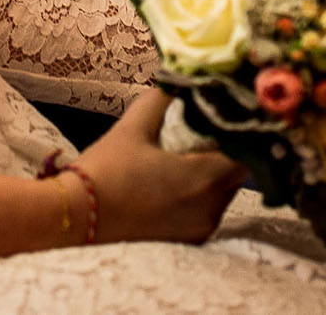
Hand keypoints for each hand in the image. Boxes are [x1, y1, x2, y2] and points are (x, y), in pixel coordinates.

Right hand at [76, 90, 243, 244]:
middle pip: (238, 174)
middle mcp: (212, 207)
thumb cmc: (106, 170)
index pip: (250, 153)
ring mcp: (201, 229)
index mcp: (205, 176)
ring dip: (212, 176)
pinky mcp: (189, 243)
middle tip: (204, 136)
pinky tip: (174, 185)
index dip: (243, 135)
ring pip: (223, 194)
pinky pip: (208, 212)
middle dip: (226, 153)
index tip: (227, 121)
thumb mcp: (133, 126)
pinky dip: (199, 197)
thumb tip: (179, 81)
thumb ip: (162, 99)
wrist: (76, 218)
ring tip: (185, 160)